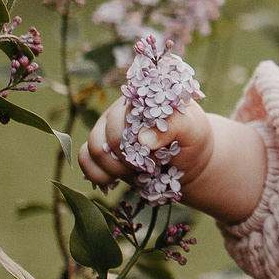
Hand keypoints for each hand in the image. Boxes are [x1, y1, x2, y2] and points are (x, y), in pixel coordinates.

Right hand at [76, 94, 213, 192]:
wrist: (187, 160)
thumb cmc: (192, 139)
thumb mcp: (194, 129)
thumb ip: (175, 126)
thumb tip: (143, 139)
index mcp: (142, 97)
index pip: (128, 115)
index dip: (139, 141)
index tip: (156, 155)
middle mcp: (120, 110)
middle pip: (110, 136)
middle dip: (131, 160)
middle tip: (150, 168)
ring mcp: (106, 128)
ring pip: (95, 148)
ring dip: (116, 169)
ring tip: (137, 174)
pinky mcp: (100, 147)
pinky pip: (85, 158)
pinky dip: (98, 174)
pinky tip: (114, 182)